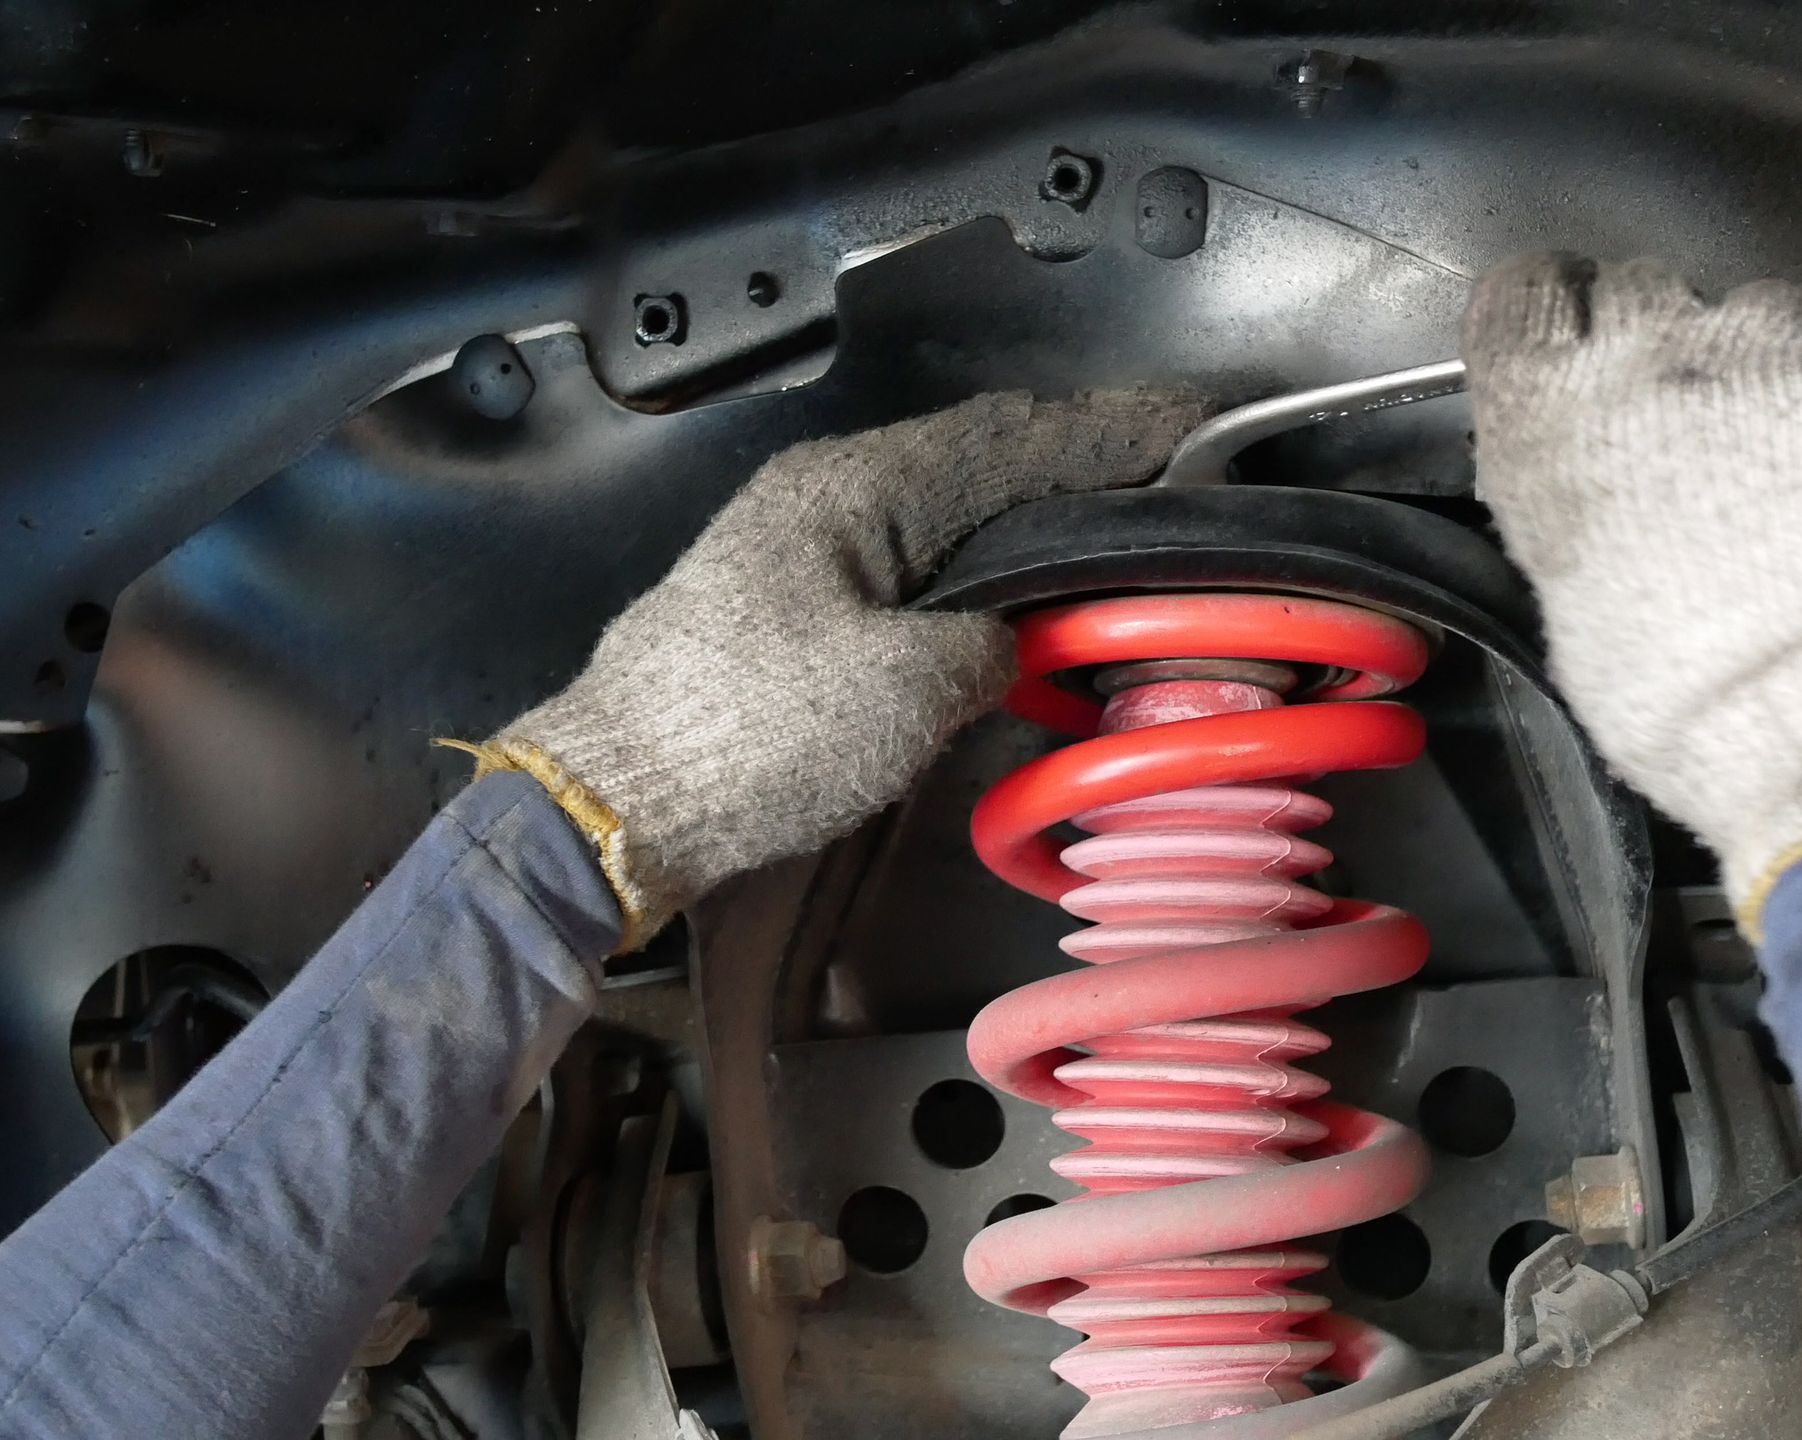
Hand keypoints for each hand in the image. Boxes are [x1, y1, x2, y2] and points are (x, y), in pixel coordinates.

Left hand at [472, 390, 1202, 946]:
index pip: (1009, 439)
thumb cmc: (750, 738)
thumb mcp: (903, 692)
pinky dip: (969, 570)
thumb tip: (1002, 643)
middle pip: (974, 461)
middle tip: (1165, 463)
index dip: (1108, 434)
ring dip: (1022, 516)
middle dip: (1073, 462)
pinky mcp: (782, 609)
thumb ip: (984, 647)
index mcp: (855, 488)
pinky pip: (904, 565)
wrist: (612, 804)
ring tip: (1104, 519)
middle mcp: (823, 496)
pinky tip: (1002, 594)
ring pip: (938, 515)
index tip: (1189, 424)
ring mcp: (796, 549)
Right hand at [1463, 255, 1801, 928]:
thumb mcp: (1567, 596)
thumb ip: (1566, 505)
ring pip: (1756, 306)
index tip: (1561, 329)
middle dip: (1651, 331)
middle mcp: (1648, 356)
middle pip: (1636, 285)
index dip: (1543, 310)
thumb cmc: (1677, 685)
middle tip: (1673, 405)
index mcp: (1546, 415)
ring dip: (1756, 358)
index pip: (1520, 297)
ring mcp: (1771, 351)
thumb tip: (1587, 492)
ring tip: (1778, 443)